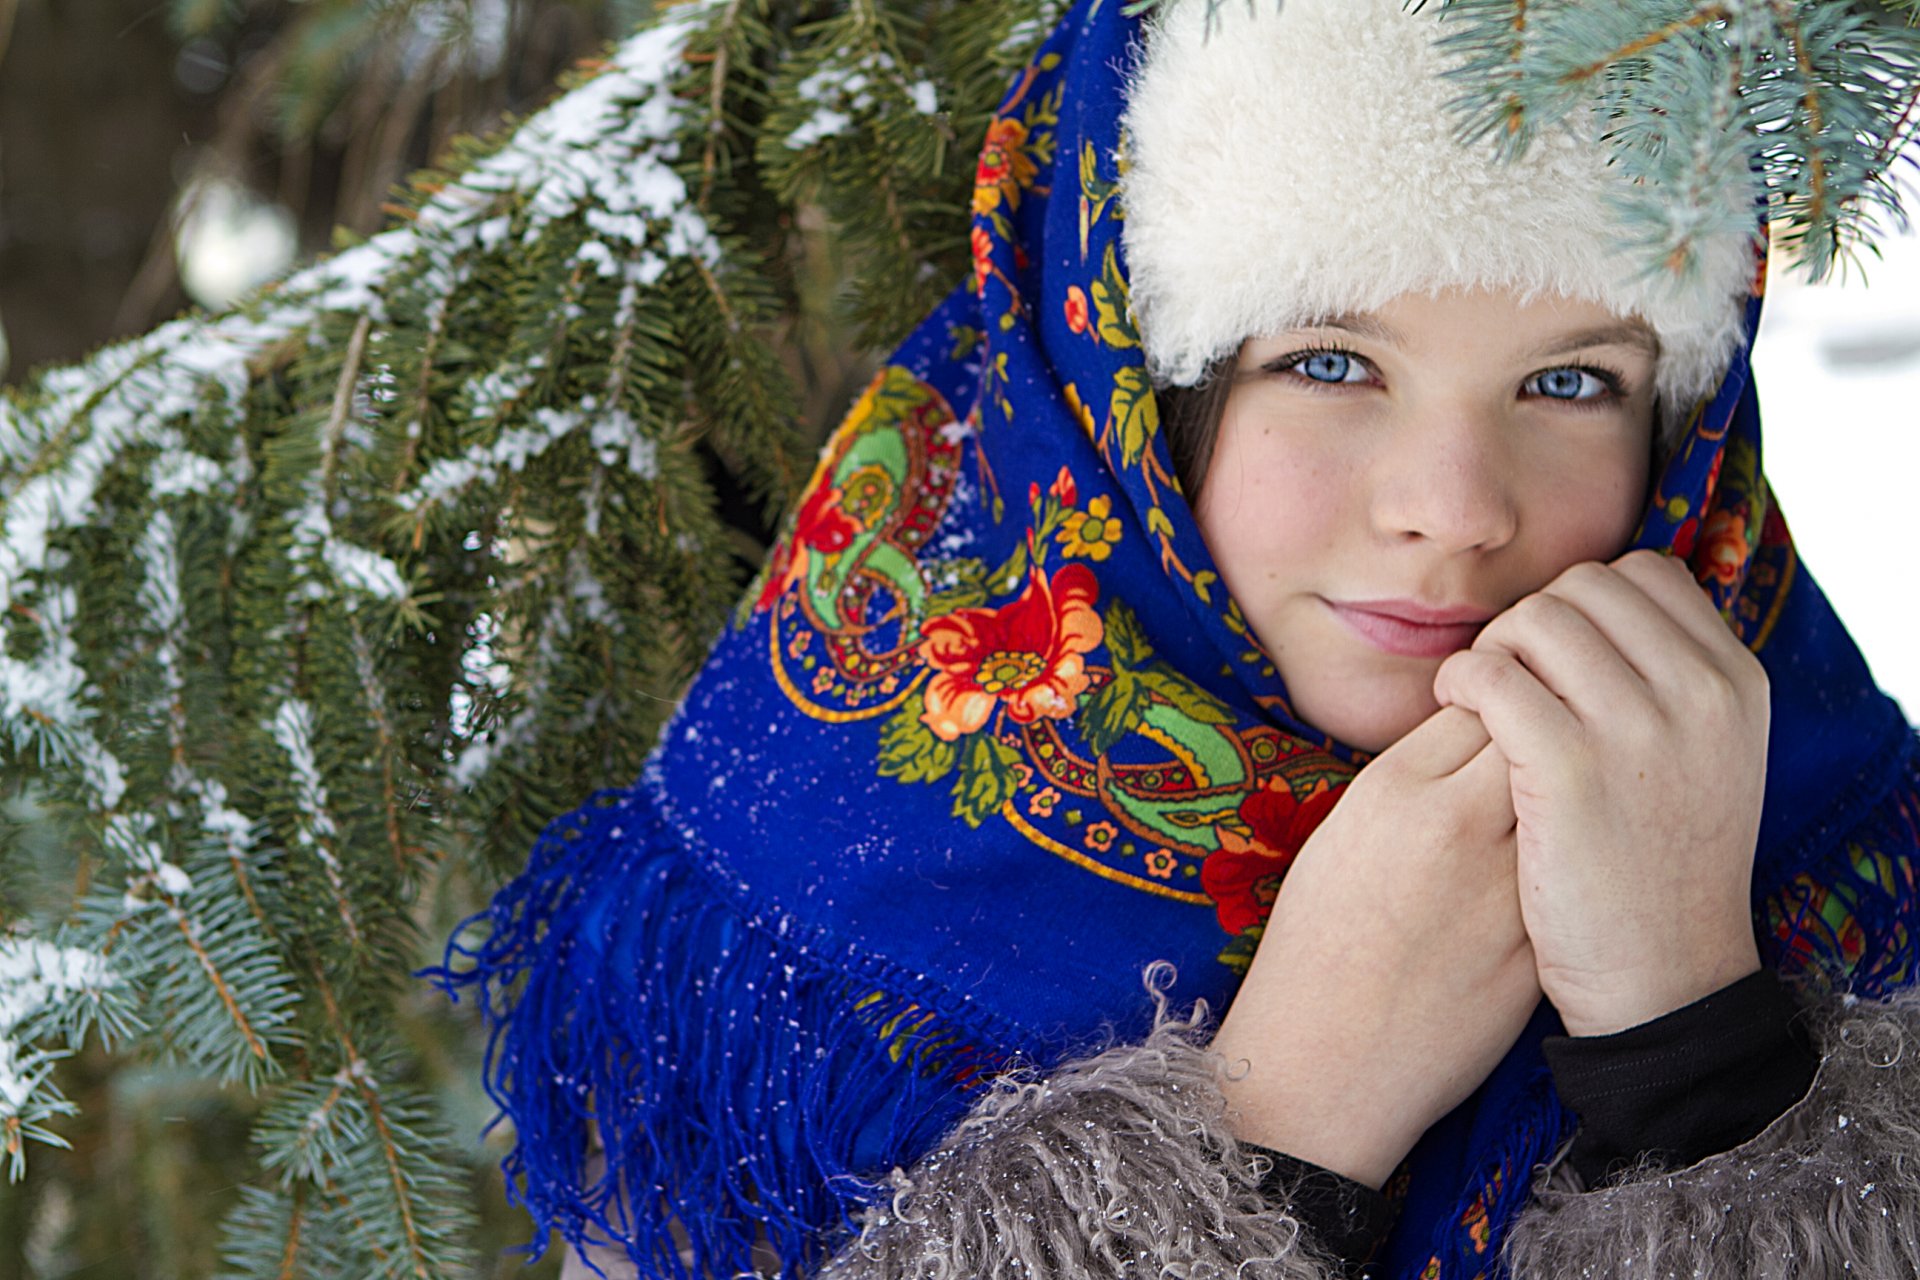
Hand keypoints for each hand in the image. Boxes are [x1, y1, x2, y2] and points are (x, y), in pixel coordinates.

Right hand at [1211, 707, 1540, 1188]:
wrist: (1325, 1058)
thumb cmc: (1320, 942)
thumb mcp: (1344, 830)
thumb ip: (1412, 773)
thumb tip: (1475, 728)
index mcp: (1393, 786)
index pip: (1478, 696)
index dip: (1498, 698)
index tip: (1499, 713)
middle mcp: (1455, 824)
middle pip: (1537, 731)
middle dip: (1547, 730)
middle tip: (1545, 745)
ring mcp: (1506, 885)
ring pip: (1571, 800)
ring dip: (1572, 791)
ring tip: (1558, 803)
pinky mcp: (1539, 940)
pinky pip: (1578, 870)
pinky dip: (1577, 859)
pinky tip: (1562, 869)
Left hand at [1432, 550, 1766, 1037]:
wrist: (1663, 980)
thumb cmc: (1661, 868)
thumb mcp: (1706, 759)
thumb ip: (1672, 680)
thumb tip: (1598, 607)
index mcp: (1737, 682)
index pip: (1646, 574)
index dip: (1584, 603)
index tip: (1555, 657)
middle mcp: (1699, 692)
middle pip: (1582, 589)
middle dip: (1532, 625)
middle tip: (1508, 681)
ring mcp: (1637, 728)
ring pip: (1532, 621)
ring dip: (1492, 652)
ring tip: (1480, 703)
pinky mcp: (1568, 768)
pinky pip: (1489, 675)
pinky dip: (1459, 682)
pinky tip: (1456, 715)